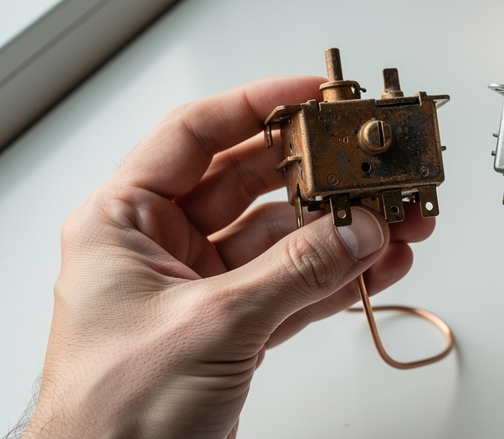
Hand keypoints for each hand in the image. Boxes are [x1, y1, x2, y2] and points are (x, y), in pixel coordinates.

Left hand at [23, 76, 432, 438]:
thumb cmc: (110, 417)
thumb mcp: (209, 326)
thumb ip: (293, 273)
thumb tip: (356, 229)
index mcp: (124, 223)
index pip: (195, 136)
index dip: (257, 107)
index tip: (313, 96)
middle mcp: (163, 246)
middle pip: (252, 184)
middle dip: (317, 176)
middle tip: (368, 160)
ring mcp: (203, 287)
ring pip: (283, 239)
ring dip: (341, 230)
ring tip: (393, 217)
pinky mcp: (235, 327)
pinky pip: (296, 286)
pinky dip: (339, 277)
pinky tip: (379, 263)